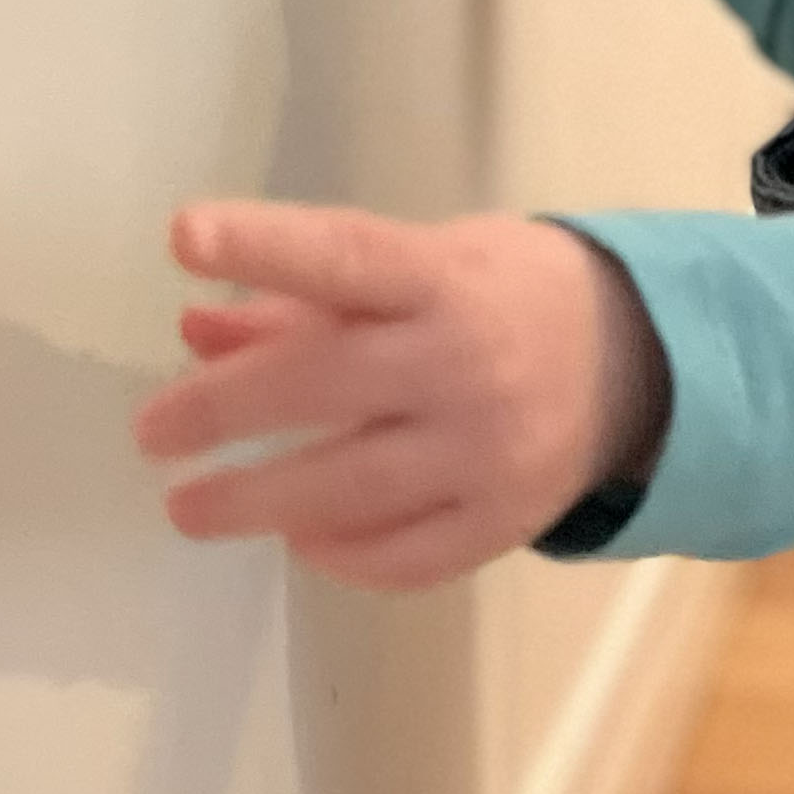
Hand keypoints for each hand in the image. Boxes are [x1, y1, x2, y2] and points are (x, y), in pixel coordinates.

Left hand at [132, 199, 671, 588]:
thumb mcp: (421, 265)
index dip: (262, 245)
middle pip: (323, 386)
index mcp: (446, 278)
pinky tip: (299, 538)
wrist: (641, 365)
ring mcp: (490, 452)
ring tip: (190, 508)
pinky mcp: (506, 521)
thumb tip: (192, 330)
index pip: (345, 256)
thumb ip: (305, 301)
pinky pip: (405, 557)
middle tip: (152, 433)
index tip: (184, 237)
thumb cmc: (503, 297)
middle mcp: (466, 363)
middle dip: (221, 411)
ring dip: (256, 502)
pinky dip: (341, 555)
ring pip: (351, 488)